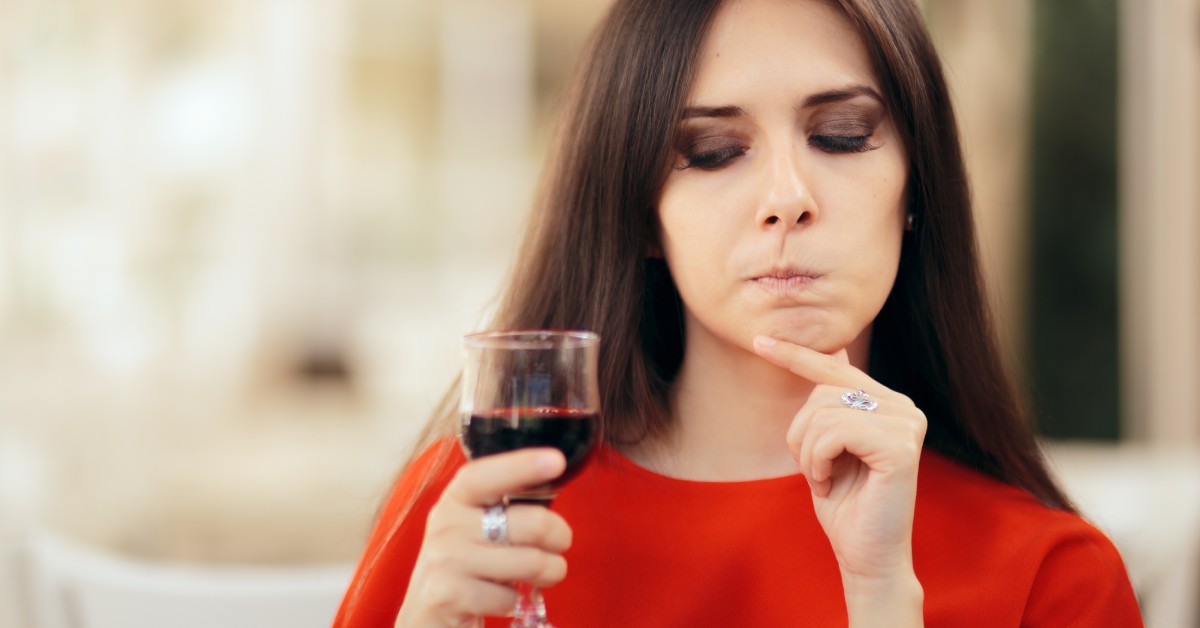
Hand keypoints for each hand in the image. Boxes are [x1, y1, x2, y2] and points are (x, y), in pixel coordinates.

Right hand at [396, 449, 572, 627]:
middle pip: (530, 523)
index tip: (556, 461)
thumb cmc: (467, 559)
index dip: (521, 466)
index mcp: (456, 498)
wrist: (427, 609)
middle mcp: (447, 525)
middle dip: (559, 535)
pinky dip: (515, 601)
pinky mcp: (449, 596)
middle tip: (560, 542)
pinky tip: (501, 597)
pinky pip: (510, 597)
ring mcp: (446, 561)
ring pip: (530, 562)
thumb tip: (552, 481)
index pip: (485, 476)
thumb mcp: (476, 524)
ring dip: (549, 572)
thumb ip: (506, 505)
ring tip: (544, 572)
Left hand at [753, 336, 925, 624]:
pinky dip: (818, 462)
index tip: (757, 340)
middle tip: (816, 471)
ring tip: (825, 480)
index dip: (795, 355)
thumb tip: (838, 351)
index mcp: (888, 404)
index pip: (834, 369)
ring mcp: (907, 424)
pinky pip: (834, 433)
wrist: (866, 555)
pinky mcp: (901, 447)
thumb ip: (834, 402)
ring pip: (823, 413)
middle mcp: (904, 407)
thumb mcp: (830, 445)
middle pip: (821, 393)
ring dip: (808, 454)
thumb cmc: (844, 504)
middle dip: (801, 435)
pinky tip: (829, 484)